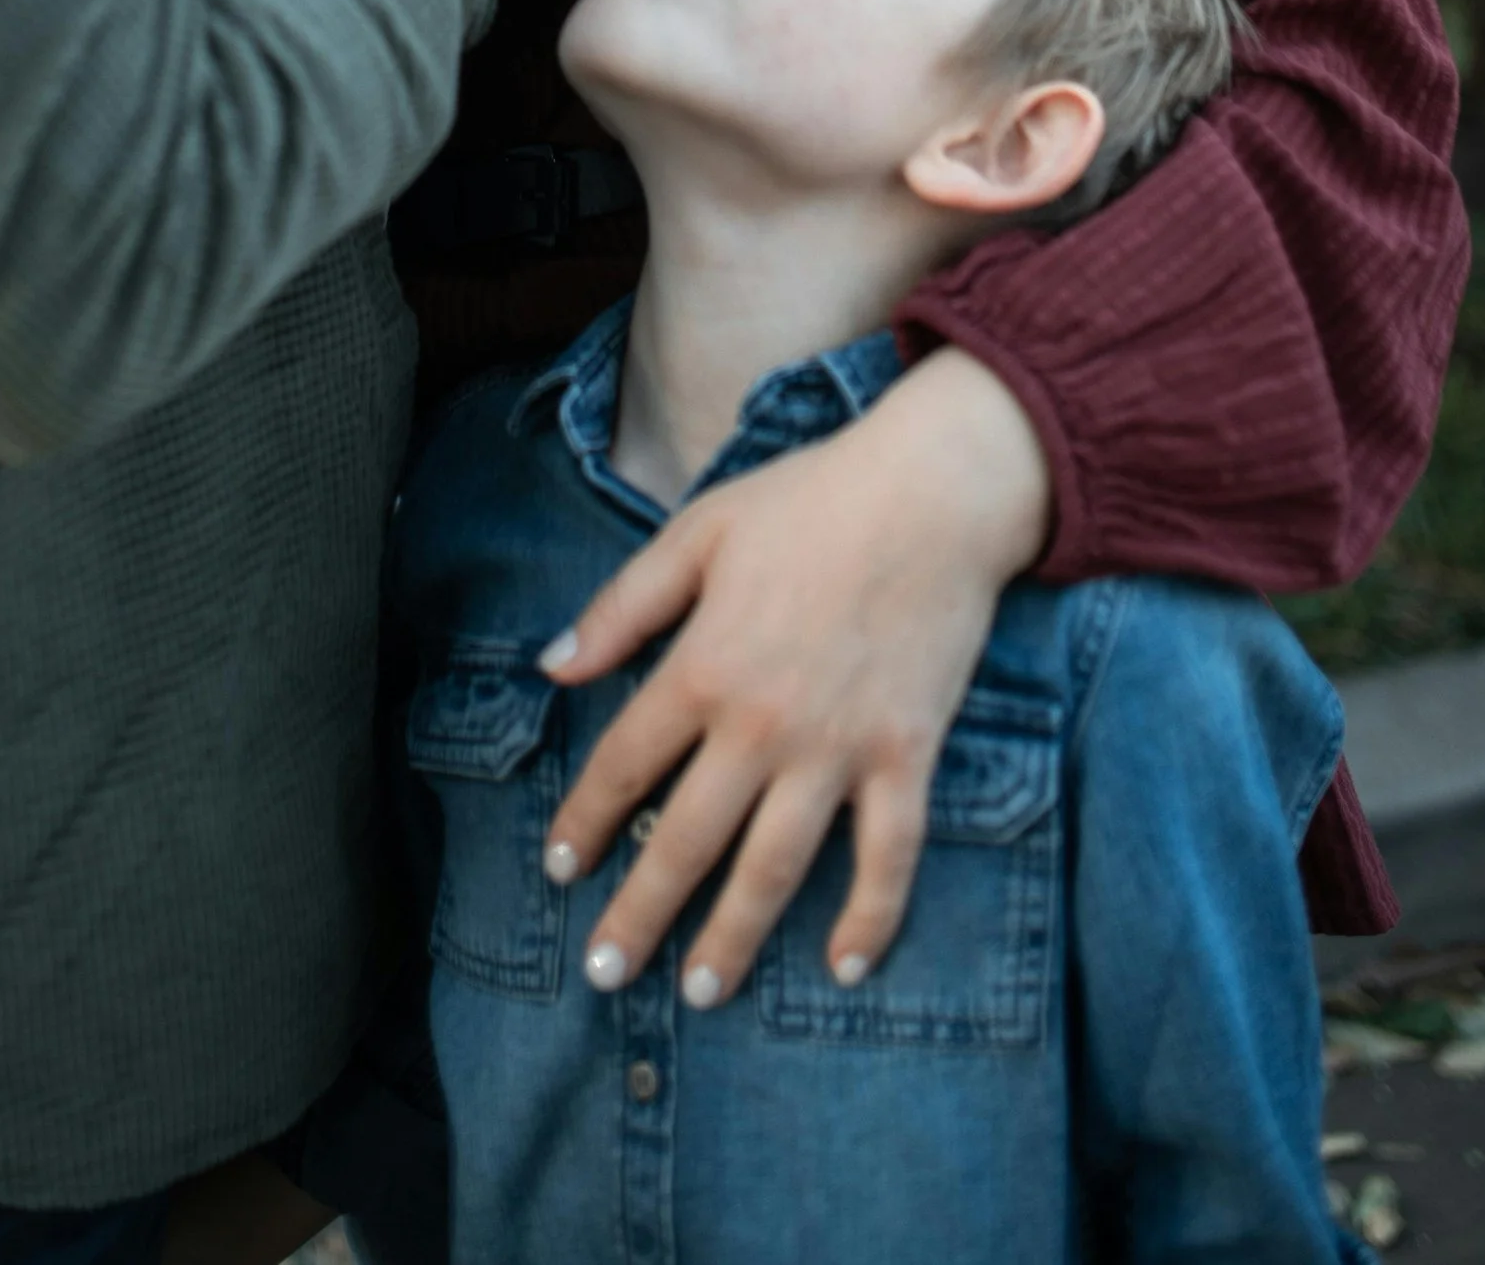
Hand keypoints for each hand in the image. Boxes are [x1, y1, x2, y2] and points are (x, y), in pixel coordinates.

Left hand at [540, 348, 1052, 1004]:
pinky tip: (846, 966)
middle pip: (686, 838)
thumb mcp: (696, 534)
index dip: (585, 820)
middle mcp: (762, 725)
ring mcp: (838, 749)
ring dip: (734, 936)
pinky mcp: (906, 756)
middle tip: (604, 972)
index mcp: (703, 666)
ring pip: (775, 867)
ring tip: (700, 992)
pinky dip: (871, 917)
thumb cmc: (808, 502)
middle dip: (640, 912)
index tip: (559, 867)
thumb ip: (622, 608)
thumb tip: (552, 667)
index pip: (624, 763)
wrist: (931, 492)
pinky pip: (889, 856)